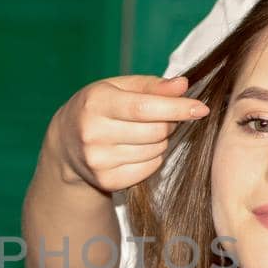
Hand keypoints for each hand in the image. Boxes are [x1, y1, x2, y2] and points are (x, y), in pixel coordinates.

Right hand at [48, 75, 207, 192]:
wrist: (66, 144)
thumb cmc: (98, 108)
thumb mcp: (118, 88)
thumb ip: (152, 86)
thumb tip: (183, 86)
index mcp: (96, 103)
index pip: (144, 108)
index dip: (177, 108)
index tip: (201, 108)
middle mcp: (93, 133)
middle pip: (155, 132)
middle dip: (169, 123)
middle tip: (162, 118)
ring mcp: (98, 161)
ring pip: (156, 151)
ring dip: (161, 140)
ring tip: (144, 132)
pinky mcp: (106, 181)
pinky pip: (149, 169)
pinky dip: (153, 158)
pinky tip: (138, 149)